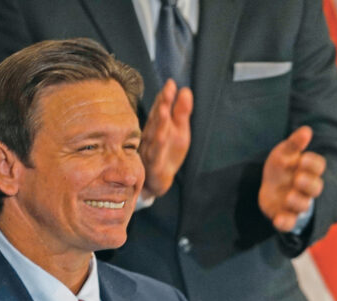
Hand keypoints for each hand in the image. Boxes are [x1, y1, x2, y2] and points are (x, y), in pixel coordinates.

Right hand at [139, 79, 192, 199]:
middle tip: (168, 91)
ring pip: (154, 135)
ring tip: (164, 110)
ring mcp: (150, 149)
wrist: (157, 180)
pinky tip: (162, 137)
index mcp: (158, 125)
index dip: (165, 96)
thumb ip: (182, 112)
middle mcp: (151, 135)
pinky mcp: (153, 164)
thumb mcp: (180, 131)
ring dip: (159, 123)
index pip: (160, 107)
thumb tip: (185, 90)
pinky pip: (155, 155)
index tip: (171, 84)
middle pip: (157, 118)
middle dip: (162, 104)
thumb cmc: (167, 153)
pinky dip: (157, 146)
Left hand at [258, 125, 325, 231]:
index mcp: (308, 170)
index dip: (312, 163)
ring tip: (289, 196)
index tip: (302, 159)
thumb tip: (306, 131)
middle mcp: (306, 188)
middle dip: (308, 184)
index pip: (318, 167)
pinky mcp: (285, 217)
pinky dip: (285, 223)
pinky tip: (278, 220)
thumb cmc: (282, 167)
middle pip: (315, 188)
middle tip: (298, 178)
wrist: (270, 187)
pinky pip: (289, 223)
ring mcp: (296, 203)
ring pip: (303, 206)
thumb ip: (294, 144)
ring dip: (297, 201)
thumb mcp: (284, 152)